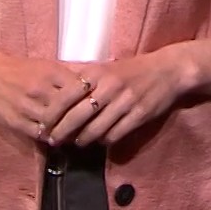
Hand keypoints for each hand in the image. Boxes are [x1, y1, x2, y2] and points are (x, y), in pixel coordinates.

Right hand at [0, 41, 97, 144]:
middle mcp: (39, 89)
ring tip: (81, 133)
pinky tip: (61, 138)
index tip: (101, 103)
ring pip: (55, 123)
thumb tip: (96, 79)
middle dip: (84, 117)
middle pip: (69, 108)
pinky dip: (53, 137)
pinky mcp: (17, 122)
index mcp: (50, 72)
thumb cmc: (23, 69)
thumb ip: (69, 73)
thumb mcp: (47, 65)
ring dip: (70, 131)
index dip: (91, 97)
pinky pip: (40, 133)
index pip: (79, 88)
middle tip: (96, 124)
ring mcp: (27, 107)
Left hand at [49, 47, 193, 148]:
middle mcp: (110, 87)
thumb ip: (82, 77)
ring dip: (82, 140)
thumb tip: (54, 90)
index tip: (43, 126)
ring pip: (95, 130)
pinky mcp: (139, 115)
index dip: (51, 115)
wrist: (167, 70)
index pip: (66, 97)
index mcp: (98, 73)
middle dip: (61, 132)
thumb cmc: (132, 69)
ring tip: (76, 142)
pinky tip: (100, 140)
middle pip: (77, 116)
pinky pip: (115, 135)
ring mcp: (125, 102)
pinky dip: (104, 141)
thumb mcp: (105, 67)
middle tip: (53, 141)